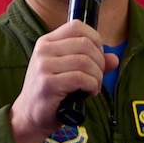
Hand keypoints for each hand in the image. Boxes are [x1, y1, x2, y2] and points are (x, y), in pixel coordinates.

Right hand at [10, 19, 119, 142]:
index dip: (95, 39)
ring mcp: (44, 66)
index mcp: (47, 42)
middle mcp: (44, 50)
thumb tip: (114, 58)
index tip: (98, 57)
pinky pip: (81, 78)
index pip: (77, 27)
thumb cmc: (51, 93)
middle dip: (99, 62)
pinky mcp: (48, 83)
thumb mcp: (69, 72)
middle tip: (97, 77)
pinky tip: (88, 93)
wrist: (29, 115)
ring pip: (85, 62)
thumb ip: (91, 63)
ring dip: (97, 77)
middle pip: (85, 44)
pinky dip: (92, 86)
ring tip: (93, 87)